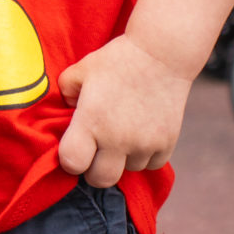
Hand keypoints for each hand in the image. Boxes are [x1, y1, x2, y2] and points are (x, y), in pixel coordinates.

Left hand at [57, 34, 191, 186]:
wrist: (161, 53)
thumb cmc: (117, 59)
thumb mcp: (82, 69)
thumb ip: (67, 92)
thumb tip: (68, 111)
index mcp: (92, 120)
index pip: (72, 163)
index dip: (69, 158)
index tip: (74, 146)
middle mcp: (117, 138)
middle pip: (100, 180)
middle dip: (93, 168)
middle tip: (95, 149)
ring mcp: (144, 144)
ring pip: (127, 170)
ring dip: (122, 158)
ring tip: (122, 131)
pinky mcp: (166, 145)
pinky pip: (151, 164)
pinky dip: (145, 155)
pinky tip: (141, 132)